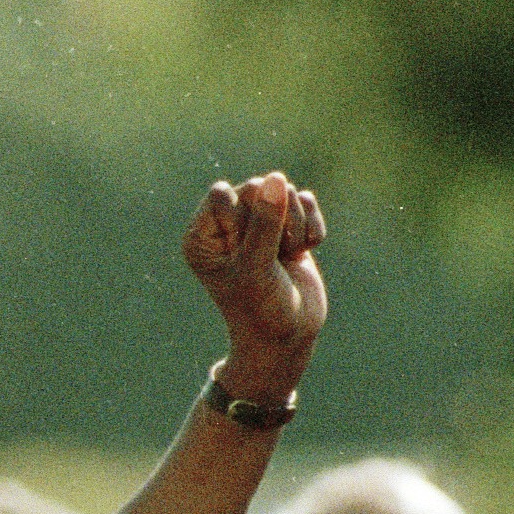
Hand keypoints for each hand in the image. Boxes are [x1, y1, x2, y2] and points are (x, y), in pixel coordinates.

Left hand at [181, 171, 329, 403]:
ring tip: (284, 258)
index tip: (245, 253)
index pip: (222, 194)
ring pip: (284, 191)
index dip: (241, 219)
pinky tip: (303, 252)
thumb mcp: (256, 267)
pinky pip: (306, 200)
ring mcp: (258, 221)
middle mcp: (227, 223)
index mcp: (202, 233)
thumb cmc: (261, 308)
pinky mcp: (288, 224)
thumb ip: (264, 222)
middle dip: (272, 222)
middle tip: (270, 258)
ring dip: (293, 227)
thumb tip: (276, 177)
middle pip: (255, 187)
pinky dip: (311, 227)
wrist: (290, 336)